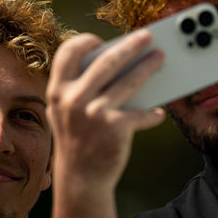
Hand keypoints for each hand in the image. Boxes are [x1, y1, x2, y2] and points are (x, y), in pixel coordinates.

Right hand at [46, 31, 167, 193]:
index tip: (102, 40)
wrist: (80, 181)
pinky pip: (140, 113)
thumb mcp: (67, 114)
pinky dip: (152, 114)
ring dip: (147, 66)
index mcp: (58, 92)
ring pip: (128, 81)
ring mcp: (94, 113)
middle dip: (130, 45)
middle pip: (107, 61)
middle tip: (147, 36)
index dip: (85, 41)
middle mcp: (73, 99)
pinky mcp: (114, 128)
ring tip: (159, 58)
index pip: (68, 52)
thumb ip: (80, 90)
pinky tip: (158, 114)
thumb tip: (117, 65)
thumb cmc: (78, 142)